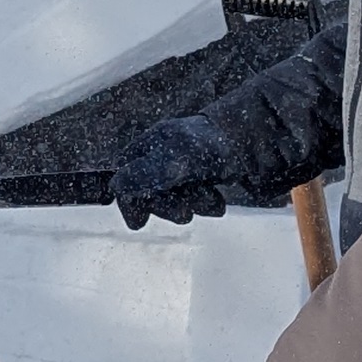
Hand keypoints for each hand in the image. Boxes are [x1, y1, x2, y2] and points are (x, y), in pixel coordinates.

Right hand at [113, 116, 235, 227]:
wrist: (246, 139)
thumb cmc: (209, 144)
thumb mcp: (176, 158)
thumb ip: (146, 173)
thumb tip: (116, 186)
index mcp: (145, 149)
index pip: (124, 181)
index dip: (130, 203)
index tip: (140, 222)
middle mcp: (157, 159)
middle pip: (149, 196)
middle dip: (169, 208)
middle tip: (185, 213)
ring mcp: (177, 170)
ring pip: (173, 200)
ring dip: (191, 205)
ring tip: (208, 198)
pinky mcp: (196, 179)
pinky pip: (192, 200)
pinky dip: (204, 204)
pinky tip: (216, 201)